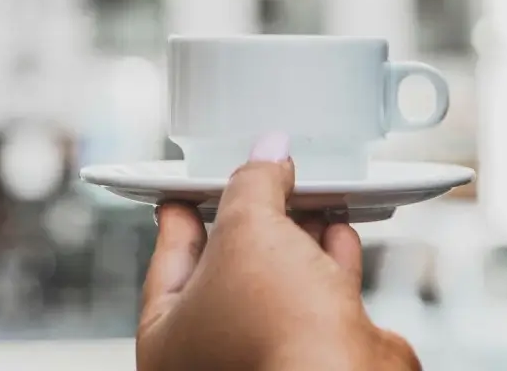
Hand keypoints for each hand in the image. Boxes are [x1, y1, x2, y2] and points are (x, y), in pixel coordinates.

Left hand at [137, 133, 419, 370]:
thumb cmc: (274, 329)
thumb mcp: (248, 227)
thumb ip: (254, 183)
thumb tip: (268, 155)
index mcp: (170, 336)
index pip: (170, 255)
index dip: (183, 207)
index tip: (193, 180)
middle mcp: (217, 352)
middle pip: (229, 263)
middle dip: (250, 214)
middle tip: (259, 173)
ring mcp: (271, 353)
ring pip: (280, 275)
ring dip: (296, 230)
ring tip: (305, 190)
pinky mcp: (320, 351)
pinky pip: (321, 290)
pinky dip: (331, 254)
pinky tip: (337, 226)